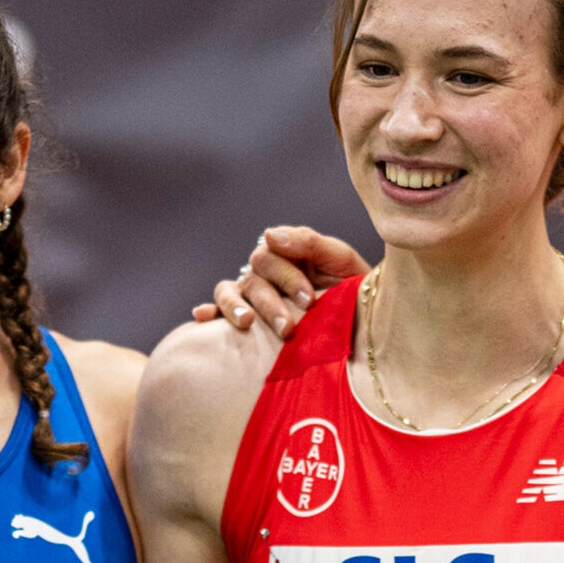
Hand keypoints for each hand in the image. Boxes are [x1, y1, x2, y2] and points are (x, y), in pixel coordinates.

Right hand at [190, 225, 371, 336]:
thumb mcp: (339, 258)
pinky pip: (218, 309)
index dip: (288, 277)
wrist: (362, 315)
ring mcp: (251, 292)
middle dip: (271, 303)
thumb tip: (269, 234)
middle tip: (288, 328)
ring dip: (235, 307)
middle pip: (254, 277)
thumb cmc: (350, 283)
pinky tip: (202, 317)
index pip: (271, 255)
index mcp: (285, 252)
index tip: (309, 300)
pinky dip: (209, 312)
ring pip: (230, 291)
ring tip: (246, 323)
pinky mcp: (244, 315)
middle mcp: (264, 270)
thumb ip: (308, 242)